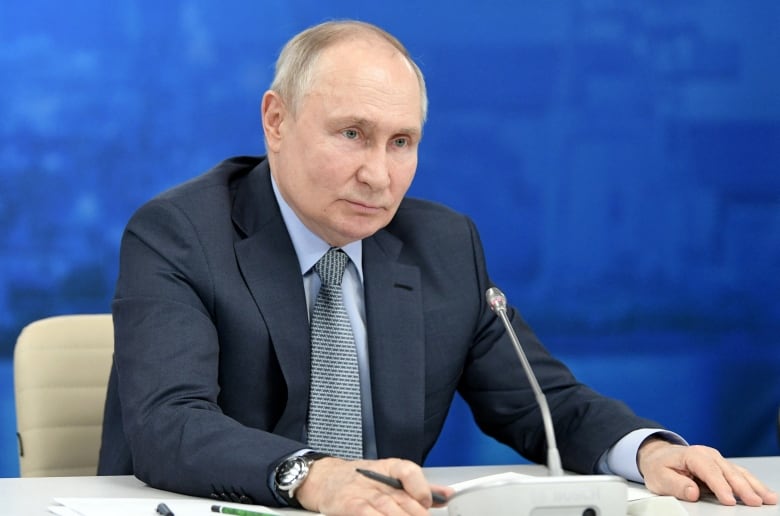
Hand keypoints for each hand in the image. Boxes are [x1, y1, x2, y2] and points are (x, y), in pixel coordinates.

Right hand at [295, 457, 452, 514]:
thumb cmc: (362, 480)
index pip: (408, 471)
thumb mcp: (390, 477)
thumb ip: (419, 487)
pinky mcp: (349, 506)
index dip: (421, 488)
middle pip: (402, 498)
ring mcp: (362, 493)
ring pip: (388, 509)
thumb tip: (447, 495)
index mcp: (390, 467)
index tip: (428, 502)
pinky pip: (367, 514)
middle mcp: (377, 479)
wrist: (326, 479)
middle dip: (417, 514)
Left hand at [637, 438, 776, 505]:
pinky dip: (752, 484)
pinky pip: (740, 475)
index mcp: (692, 455)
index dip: (720, 486)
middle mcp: (708, 455)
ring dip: (754, 485)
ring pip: (739, 472)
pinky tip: (763, 493)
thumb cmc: (659, 466)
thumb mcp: (659, 477)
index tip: (729, 500)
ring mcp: (717, 460)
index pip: (709, 471)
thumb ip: (676, 485)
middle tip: (755, 502)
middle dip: (743, 487)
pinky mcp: (722, 467)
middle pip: (728, 471)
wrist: (658, 456)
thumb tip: (692, 492)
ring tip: (768, 498)